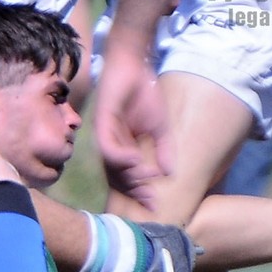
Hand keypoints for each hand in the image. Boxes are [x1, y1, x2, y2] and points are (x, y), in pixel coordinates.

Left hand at [93, 42, 172, 194]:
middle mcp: (112, 144)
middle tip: (150, 200)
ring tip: (145, 179)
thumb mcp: (160, 127)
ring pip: (111, 165)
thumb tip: (170, 173)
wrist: (135, 67)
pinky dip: (119, 156)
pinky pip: (107, 146)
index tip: (155, 203)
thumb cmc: (145, 94)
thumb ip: (164, 149)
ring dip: (128, 175)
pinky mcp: (102, 122)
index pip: (129, 176)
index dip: (140, 191)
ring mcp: (105, 134)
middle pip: (118, 176)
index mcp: (124, 147)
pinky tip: (134, 160)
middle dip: (134, 189)